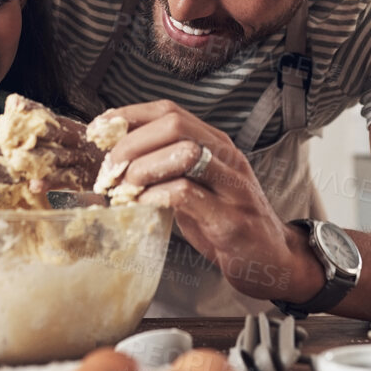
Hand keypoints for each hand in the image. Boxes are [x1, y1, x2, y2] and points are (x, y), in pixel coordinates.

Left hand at [99, 101, 323, 302]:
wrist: (271, 260)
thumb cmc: (227, 222)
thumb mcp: (196, 185)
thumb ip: (167, 168)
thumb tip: (118, 156)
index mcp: (216, 144)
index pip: (169, 110)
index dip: (129, 116)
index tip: (99, 131)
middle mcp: (227, 157)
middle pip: (174, 125)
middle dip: (132, 144)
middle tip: (110, 171)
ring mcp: (232, 186)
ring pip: (183, 153)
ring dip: (143, 170)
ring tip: (125, 191)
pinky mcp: (230, 219)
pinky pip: (186, 193)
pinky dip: (155, 197)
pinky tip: (144, 207)